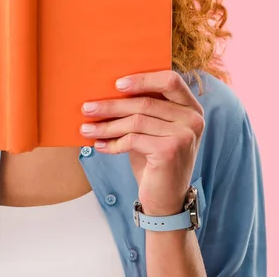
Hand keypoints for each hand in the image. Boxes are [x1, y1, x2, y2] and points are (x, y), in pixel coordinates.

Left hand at [80, 70, 204, 215]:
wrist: (166, 200)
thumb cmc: (154, 158)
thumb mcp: (153, 129)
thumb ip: (144, 108)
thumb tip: (105, 89)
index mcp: (191, 107)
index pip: (170, 80)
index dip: (143, 79)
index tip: (116, 84)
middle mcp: (193, 119)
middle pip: (145, 102)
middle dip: (111, 105)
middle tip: (87, 108)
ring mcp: (184, 135)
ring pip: (135, 121)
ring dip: (106, 125)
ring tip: (86, 128)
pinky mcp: (170, 151)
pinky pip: (132, 139)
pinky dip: (112, 143)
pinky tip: (99, 145)